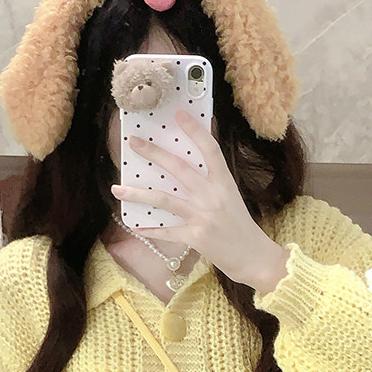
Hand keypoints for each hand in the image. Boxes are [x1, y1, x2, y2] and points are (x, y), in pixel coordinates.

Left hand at [111, 109, 286, 287]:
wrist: (253, 256)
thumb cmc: (241, 225)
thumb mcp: (230, 197)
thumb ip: (211, 182)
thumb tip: (183, 169)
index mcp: (224, 182)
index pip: (209, 149)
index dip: (195, 130)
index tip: (179, 114)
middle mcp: (213, 196)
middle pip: (178, 168)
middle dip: (153, 153)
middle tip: (133, 142)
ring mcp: (202, 216)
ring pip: (164, 199)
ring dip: (138, 193)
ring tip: (118, 188)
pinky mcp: (195, 237)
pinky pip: (166, 231)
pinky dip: (151, 229)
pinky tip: (136, 226)